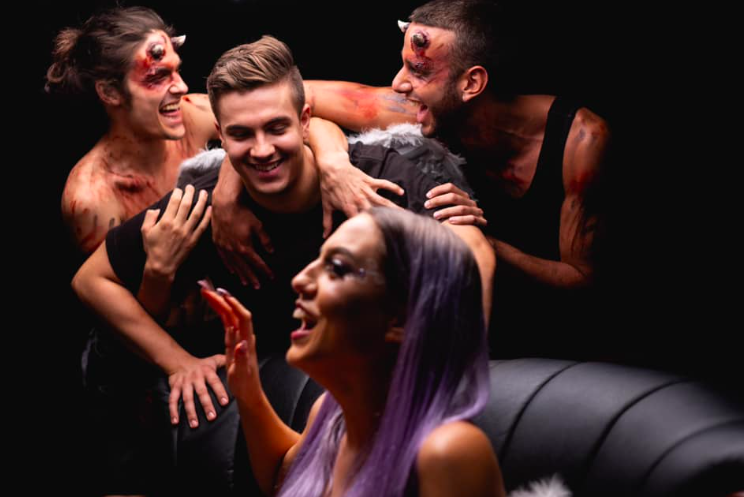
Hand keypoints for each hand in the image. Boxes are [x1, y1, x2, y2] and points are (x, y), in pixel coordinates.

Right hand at [141, 184, 211, 278]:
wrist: (161, 266)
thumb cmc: (152, 248)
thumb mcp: (145, 231)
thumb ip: (149, 217)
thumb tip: (156, 209)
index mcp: (165, 222)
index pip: (174, 202)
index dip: (178, 193)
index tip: (179, 189)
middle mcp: (177, 225)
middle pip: (186, 205)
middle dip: (190, 193)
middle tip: (192, 187)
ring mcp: (187, 233)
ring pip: (197, 213)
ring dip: (201, 201)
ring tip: (204, 193)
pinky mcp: (193, 240)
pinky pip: (203, 226)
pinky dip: (207, 217)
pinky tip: (210, 208)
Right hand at [167, 353, 227, 427]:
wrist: (180, 361)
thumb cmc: (202, 364)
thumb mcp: (214, 360)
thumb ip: (226, 361)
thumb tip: (239, 362)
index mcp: (207, 371)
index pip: (215, 382)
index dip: (220, 391)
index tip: (225, 402)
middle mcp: (195, 377)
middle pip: (201, 392)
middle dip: (206, 405)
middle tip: (212, 417)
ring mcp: (184, 383)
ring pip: (187, 398)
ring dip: (190, 412)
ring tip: (195, 424)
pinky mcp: (175, 387)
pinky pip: (172, 400)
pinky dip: (173, 411)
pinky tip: (175, 422)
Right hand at [201, 288, 261, 408]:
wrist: (249, 392)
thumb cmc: (245, 385)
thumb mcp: (241, 374)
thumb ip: (241, 359)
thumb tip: (241, 344)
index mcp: (247, 342)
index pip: (243, 318)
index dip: (235, 305)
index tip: (224, 294)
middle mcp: (244, 337)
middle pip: (235, 313)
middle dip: (223, 300)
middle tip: (207, 289)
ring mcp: (239, 339)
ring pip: (231, 316)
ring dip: (221, 303)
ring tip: (208, 293)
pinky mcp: (234, 342)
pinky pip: (228, 323)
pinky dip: (222, 313)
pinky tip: (217, 306)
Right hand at [211, 193, 273, 288]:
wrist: (224, 205)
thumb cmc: (243, 213)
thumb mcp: (258, 225)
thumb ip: (265, 239)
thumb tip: (271, 251)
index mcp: (245, 247)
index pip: (257, 263)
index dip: (265, 271)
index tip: (271, 277)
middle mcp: (233, 250)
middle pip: (244, 268)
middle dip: (252, 277)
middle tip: (257, 286)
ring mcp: (224, 247)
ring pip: (233, 265)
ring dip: (240, 274)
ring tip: (246, 282)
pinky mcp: (217, 242)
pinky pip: (223, 258)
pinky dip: (229, 266)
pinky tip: (232, 270)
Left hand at [319, 154, 404, 236]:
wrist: (332, 167)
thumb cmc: (328, 186)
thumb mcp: (326, 205)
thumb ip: (327, 222)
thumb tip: (325, 236)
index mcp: (350, 207)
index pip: (360, 223)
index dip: (367, 231)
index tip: (375, 238)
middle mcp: (360, 200)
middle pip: (376, 213)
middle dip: (386, 221)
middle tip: (398, 229)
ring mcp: (366, 190)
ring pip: (383, 201)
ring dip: (394, 208)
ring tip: (404, 214)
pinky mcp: (370, 181)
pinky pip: (384, 184)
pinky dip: (393, 187)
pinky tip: (401, 192)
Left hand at [425, 183, 486, 226]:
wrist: (476, 237)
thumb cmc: (458, 223)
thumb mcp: (452, 211)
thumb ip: (443, 205)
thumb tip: (427, 202)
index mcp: (463, 196)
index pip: (451, 187)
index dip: (438, 190)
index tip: (427, 196)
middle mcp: (470, 202)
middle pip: (454, 197)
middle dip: (439, 200)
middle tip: (427, 205)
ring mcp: (477, 211)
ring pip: (461, 209)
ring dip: (447, 211)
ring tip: (435, 216)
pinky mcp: (482, 221)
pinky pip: (471, 219)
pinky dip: (461, 220)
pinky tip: (450, 222)